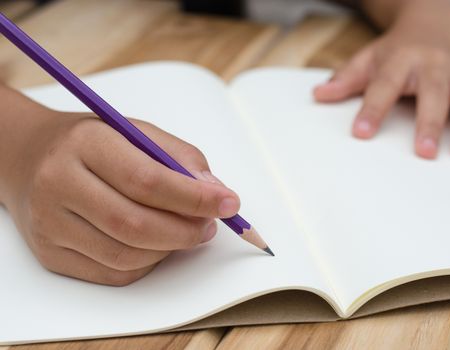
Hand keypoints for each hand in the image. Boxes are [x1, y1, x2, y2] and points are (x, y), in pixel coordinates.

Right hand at [2, 109, 239, 285]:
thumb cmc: (94, 143)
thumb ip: (180, 157)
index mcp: (86, 144)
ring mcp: (50, 223)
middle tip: (211, 225)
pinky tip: (158, 244)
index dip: (194, 198)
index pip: (147, 180)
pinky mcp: (50, 254)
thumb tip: (214, 193)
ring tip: (188, 231)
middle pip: (135, 225)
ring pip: (126, 255)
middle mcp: (59, 184)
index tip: (230, 203)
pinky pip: (113, 273)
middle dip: (187, 231)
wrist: (30, 158)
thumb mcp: (137, 132)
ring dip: (170, 249)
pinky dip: (148, 263)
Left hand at [313, 1, 449, 158]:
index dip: (373, 109)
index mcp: (401, 59)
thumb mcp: (369, 57)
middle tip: (424, 152)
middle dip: (429, 123)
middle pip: (433, 93)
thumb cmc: (397, 49)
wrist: (436, 21)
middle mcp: (434, 64)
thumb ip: (346, 78)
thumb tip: (318, 95)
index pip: (384, 86)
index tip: (361, 133)